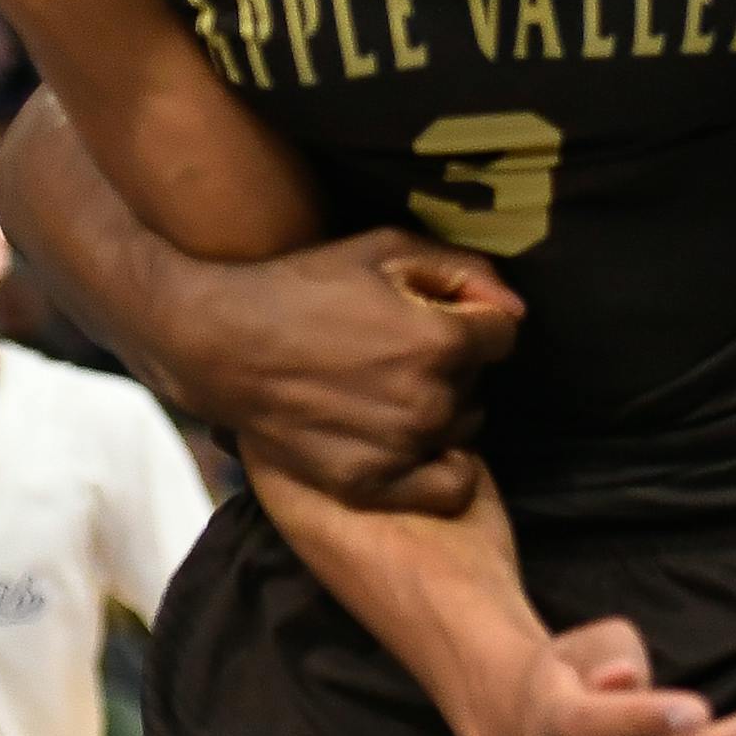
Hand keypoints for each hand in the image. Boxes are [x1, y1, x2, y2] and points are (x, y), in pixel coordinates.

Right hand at [172, 227, 526, 511]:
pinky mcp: (371, 483)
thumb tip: (514, 311)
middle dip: (453, 365)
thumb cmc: (304, 284)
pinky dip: (438, 467)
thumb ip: (463, 271)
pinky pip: (448, 486)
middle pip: (478, 384)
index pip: (502, 336)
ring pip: (462, 429)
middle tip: (398, 353)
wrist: (221, 340)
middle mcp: (430, 400)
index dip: (473, 321)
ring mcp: (401, 447)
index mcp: (440, 340)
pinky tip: (410, 442)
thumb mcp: (384, 248)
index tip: (437, 317)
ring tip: (388, 391)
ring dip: (440, 412)